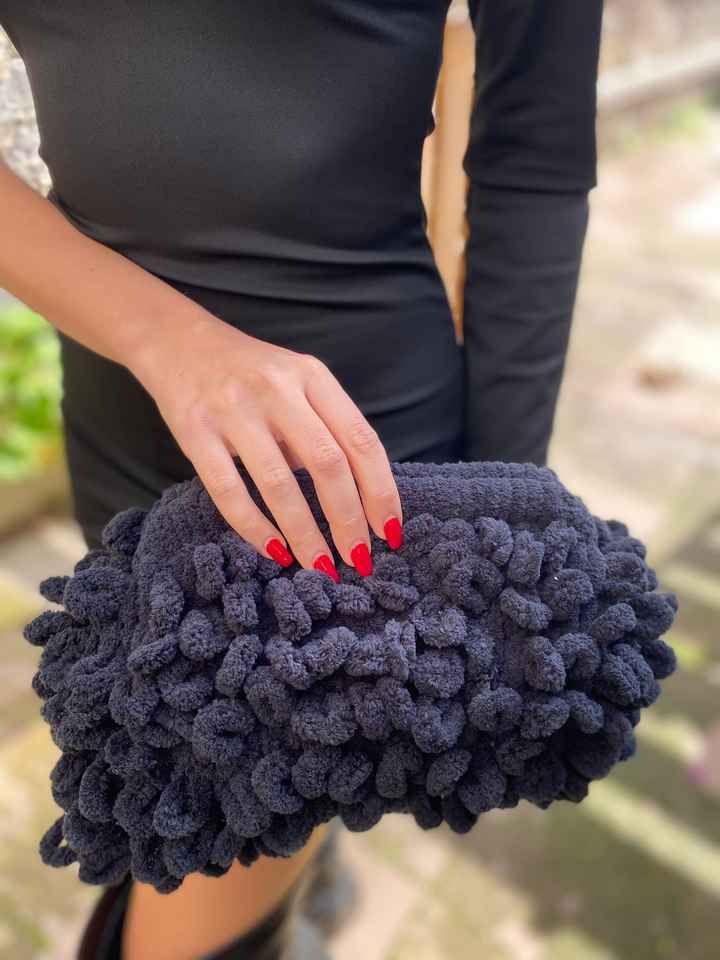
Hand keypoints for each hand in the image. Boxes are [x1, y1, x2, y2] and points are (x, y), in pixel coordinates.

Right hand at [131, 313, 403, 579]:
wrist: (177, 342)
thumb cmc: (250, 372)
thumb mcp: (297, 383)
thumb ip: (324, 427)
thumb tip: (356, 498)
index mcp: (312, 376)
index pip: (361, 440)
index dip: (380, 490)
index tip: (389, 531)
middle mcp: (277, 389)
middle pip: (327, 464)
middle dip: (348, 520)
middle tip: (358, 559)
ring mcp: (234, 410)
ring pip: (279, 484)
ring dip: (305, 533)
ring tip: (320, 566)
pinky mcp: (195, 431)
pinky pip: (229, 491)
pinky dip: (255, 527)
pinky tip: (274, 550)